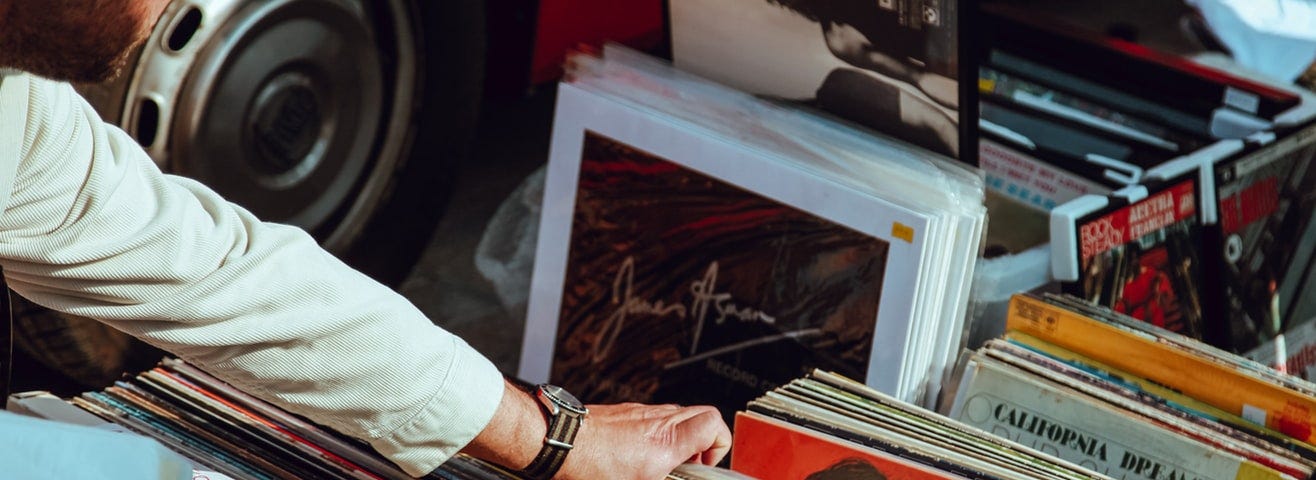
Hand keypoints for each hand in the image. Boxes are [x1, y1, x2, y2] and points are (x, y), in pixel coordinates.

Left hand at [461, 380, 730, 479]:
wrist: (555, 443)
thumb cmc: (586, 466)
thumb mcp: (638, 477)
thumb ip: (663, 471)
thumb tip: (673, 470)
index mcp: (665, 442)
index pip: (714, 425)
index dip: (718, 447)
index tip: (704, 468)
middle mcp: (657, 421)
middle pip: (702, 416)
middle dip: (705, 443)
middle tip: (691, 467)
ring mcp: (641, 413)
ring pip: (679, 417)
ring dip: (681, 439)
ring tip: (664, 465)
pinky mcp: (625, 413)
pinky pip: (655, 419)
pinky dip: (658, 435)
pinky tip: (640, 456)